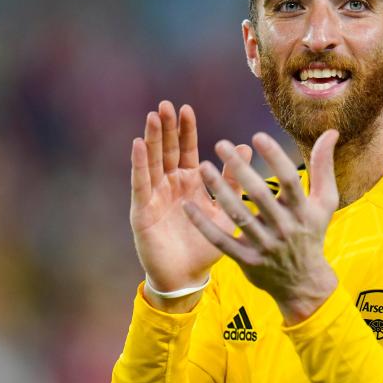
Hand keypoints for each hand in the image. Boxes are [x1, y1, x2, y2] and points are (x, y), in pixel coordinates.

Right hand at [130, 101, 250, 308]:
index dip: (185, 131)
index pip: (186, 150)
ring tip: (152, 117)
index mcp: (190, 184)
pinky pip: (140, 183)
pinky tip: (138, 144)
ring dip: (151, 139)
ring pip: (152, 162)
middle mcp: (170, 186)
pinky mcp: (142, 211)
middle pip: (166, 151)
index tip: (187, 108)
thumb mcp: (224, 210)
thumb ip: (233, 182)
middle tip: (165, 104)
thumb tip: (245, 148)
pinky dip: (139, 164)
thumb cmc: (206, 246)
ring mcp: (154, 196)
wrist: (187, 277)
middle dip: (165, 128)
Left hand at [183, 129, 339, 323]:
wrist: (303, 282)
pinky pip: (221, 240)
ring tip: (202, 167)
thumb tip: (331, 131)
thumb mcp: (325, 202)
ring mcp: (264, 245)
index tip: (257, 135)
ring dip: (219, 190)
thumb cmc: (312, 233)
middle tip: (221, 144)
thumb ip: (324, 166)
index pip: (289, 180)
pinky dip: (203, 224)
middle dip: (239, 168)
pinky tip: (188, 205)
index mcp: (303, 210)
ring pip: (238, 215)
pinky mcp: (246, 260)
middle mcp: (284, 227)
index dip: (275, 157)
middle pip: (259, 194)